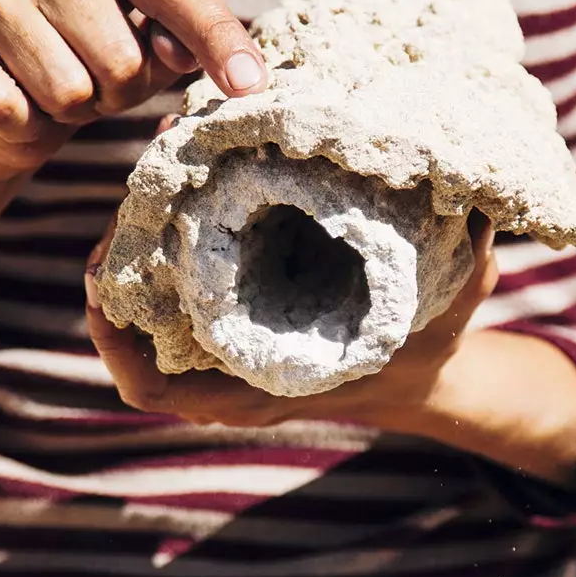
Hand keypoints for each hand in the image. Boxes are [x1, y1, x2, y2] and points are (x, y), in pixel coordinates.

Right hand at [0, 0, 266, 187]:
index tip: (252, 85)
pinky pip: (8, 109)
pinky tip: (8, 95)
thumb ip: (180, 40)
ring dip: (68, 110)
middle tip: (92, 81)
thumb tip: (193, 54)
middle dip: (118, 93)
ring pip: (67, 90)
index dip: (217, 39)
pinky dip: (20, 125)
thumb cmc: (88, 58)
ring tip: (51, 85)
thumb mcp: (147, 41)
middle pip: (121, 58)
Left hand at [85, 214, 499, 430]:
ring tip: (138, 189)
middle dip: (115, 273)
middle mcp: (232, 381)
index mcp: (265, 386)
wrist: (422, 372)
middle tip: (122, 203)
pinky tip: (160, 200)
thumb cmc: (433, 336)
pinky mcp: (229, 324)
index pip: (154, 384)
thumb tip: (475, 194)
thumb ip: (467, 251)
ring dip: (128, 262)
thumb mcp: (458, 295)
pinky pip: (165, 304)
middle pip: (132, 342)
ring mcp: (225, 356)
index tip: (100, 276)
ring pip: (143, 320)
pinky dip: (152, 260)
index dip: (115, 339)